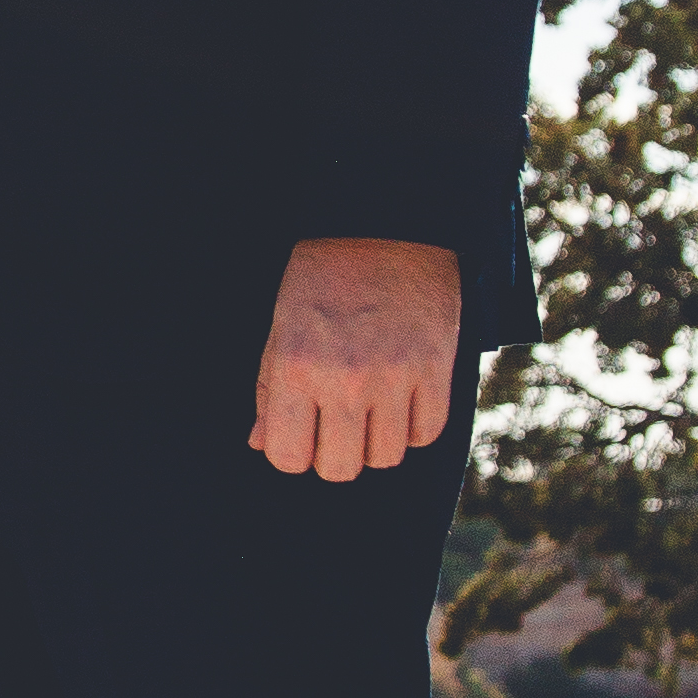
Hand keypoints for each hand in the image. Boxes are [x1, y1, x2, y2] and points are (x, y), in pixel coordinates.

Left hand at [249, 240, 461, 482]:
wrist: (384, 228)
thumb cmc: (320, 281)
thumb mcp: (280, 330)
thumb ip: (269, 392)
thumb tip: (261, 446)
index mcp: (295, 367)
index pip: (288, 458)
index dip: (293, 452)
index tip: (301, 433)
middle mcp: (344, 378)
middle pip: (340, 469)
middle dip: (334, 454)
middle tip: (336, 424)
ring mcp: (394, 376)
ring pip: (385, 458)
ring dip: (375, 442)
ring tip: (370, 408)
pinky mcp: (436, 368)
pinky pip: (426, 434)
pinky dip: (413, 427)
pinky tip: (402, 400)